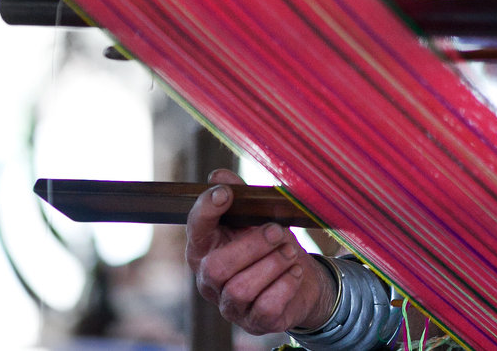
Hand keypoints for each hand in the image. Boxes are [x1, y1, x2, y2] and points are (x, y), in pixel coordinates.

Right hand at [185, 168, 336, 334]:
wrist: (301, 278)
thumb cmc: (272, 245)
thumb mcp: (259, 217)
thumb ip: (241, 197)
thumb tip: (217, 175)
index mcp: (206, 249)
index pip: (195, 230)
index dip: (206, 211)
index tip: (225, 193)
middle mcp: (209, 280)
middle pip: (217, 266)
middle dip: (252, 245)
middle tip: (276, 231)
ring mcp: (229, 305)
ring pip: (240, 288)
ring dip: (272, 264)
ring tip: (289, 252)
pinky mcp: (254, 322)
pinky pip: (265, 307)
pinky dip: (285, 285)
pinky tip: (294, 273)